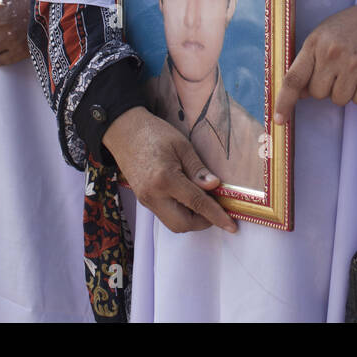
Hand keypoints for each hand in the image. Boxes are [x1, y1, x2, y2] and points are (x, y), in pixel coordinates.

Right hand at [102, 106, 237, 234]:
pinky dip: (180, 213)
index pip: (197, 204)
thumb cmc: (155, 133)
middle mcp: (153, 196)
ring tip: (203, 201)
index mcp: (165, 179)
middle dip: (203, 222)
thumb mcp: (182, 146)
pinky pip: (165, 216)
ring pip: (173, 224)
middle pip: (183, 224)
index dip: (216, 216)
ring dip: (191, 219)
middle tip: (216, 207)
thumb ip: (198, 169)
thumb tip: (215, 186)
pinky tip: (188, 198)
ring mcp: (146, 200)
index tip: (232, 226)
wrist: (124, 131)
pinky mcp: (143, 200)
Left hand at [273, 0, 356, 122]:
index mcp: (315, 43)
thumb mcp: (323, 35)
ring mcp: (354, 65)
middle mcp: (332, 55)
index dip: (284, 102)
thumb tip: (300, 94)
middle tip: (338, 69)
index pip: (293, 79)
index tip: (278, 120)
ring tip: (354, 69)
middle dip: (326, 87)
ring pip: (339, 100)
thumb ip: (309, 62)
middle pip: (317, 94)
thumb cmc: (351, 27)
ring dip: (345, 90)